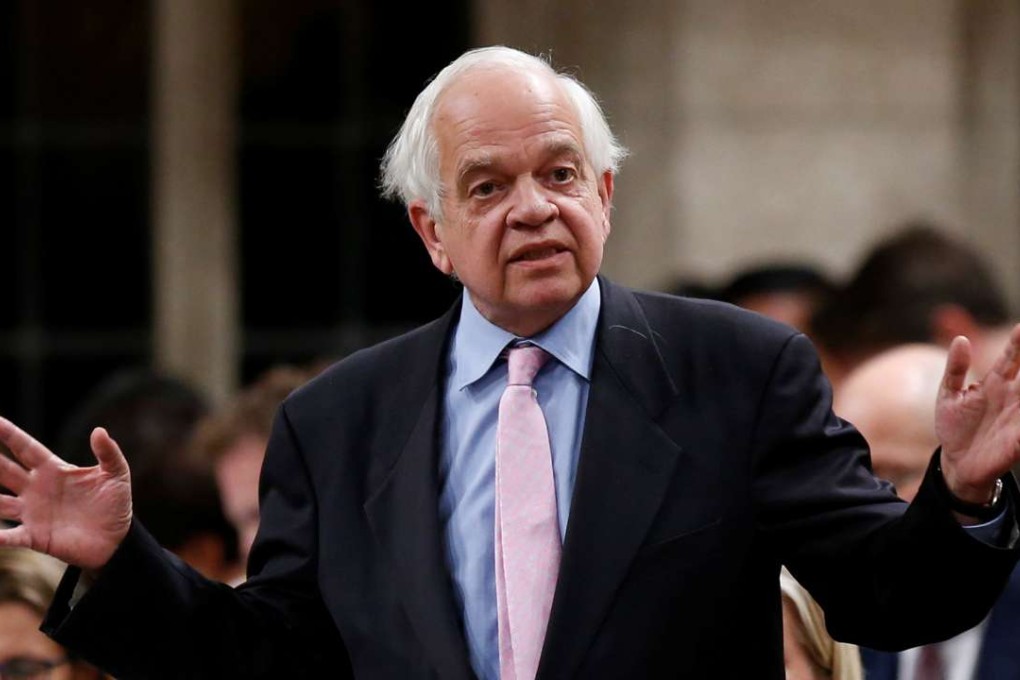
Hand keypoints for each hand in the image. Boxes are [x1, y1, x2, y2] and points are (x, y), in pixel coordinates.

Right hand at [0, 418, 131, 569]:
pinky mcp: (34, 536)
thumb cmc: (115, 504)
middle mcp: (35, 489)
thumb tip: (99, 430)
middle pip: (3, 470)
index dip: (8, 434)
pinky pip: (9, 536)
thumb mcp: (117, 475)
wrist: (116, 540)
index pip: (25, 448)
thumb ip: (108, 453)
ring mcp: (31, 512)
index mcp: (53, 469)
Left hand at [937, 323, 1019, 504]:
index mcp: (996, 383)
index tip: (1019, 327)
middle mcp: (1013, 396)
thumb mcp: (949, 395)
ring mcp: (1019, 416)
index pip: (1011, 358)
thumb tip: (960, 340)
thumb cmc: (955, 426)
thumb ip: (955, 368)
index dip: (1017, 343)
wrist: (958, 462)